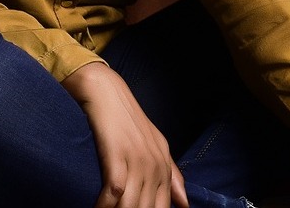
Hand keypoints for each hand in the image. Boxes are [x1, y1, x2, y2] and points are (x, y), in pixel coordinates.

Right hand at [62, 62, 188, 207]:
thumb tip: (185, 204)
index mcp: (164, 167)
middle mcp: (154, 166)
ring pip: (132, 206)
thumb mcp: (155, 147)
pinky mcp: (117, 155)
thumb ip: (171, 176)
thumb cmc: (127, 121)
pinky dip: (104, 206)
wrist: (106, 92)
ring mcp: (137, 160)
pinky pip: (114, 192)